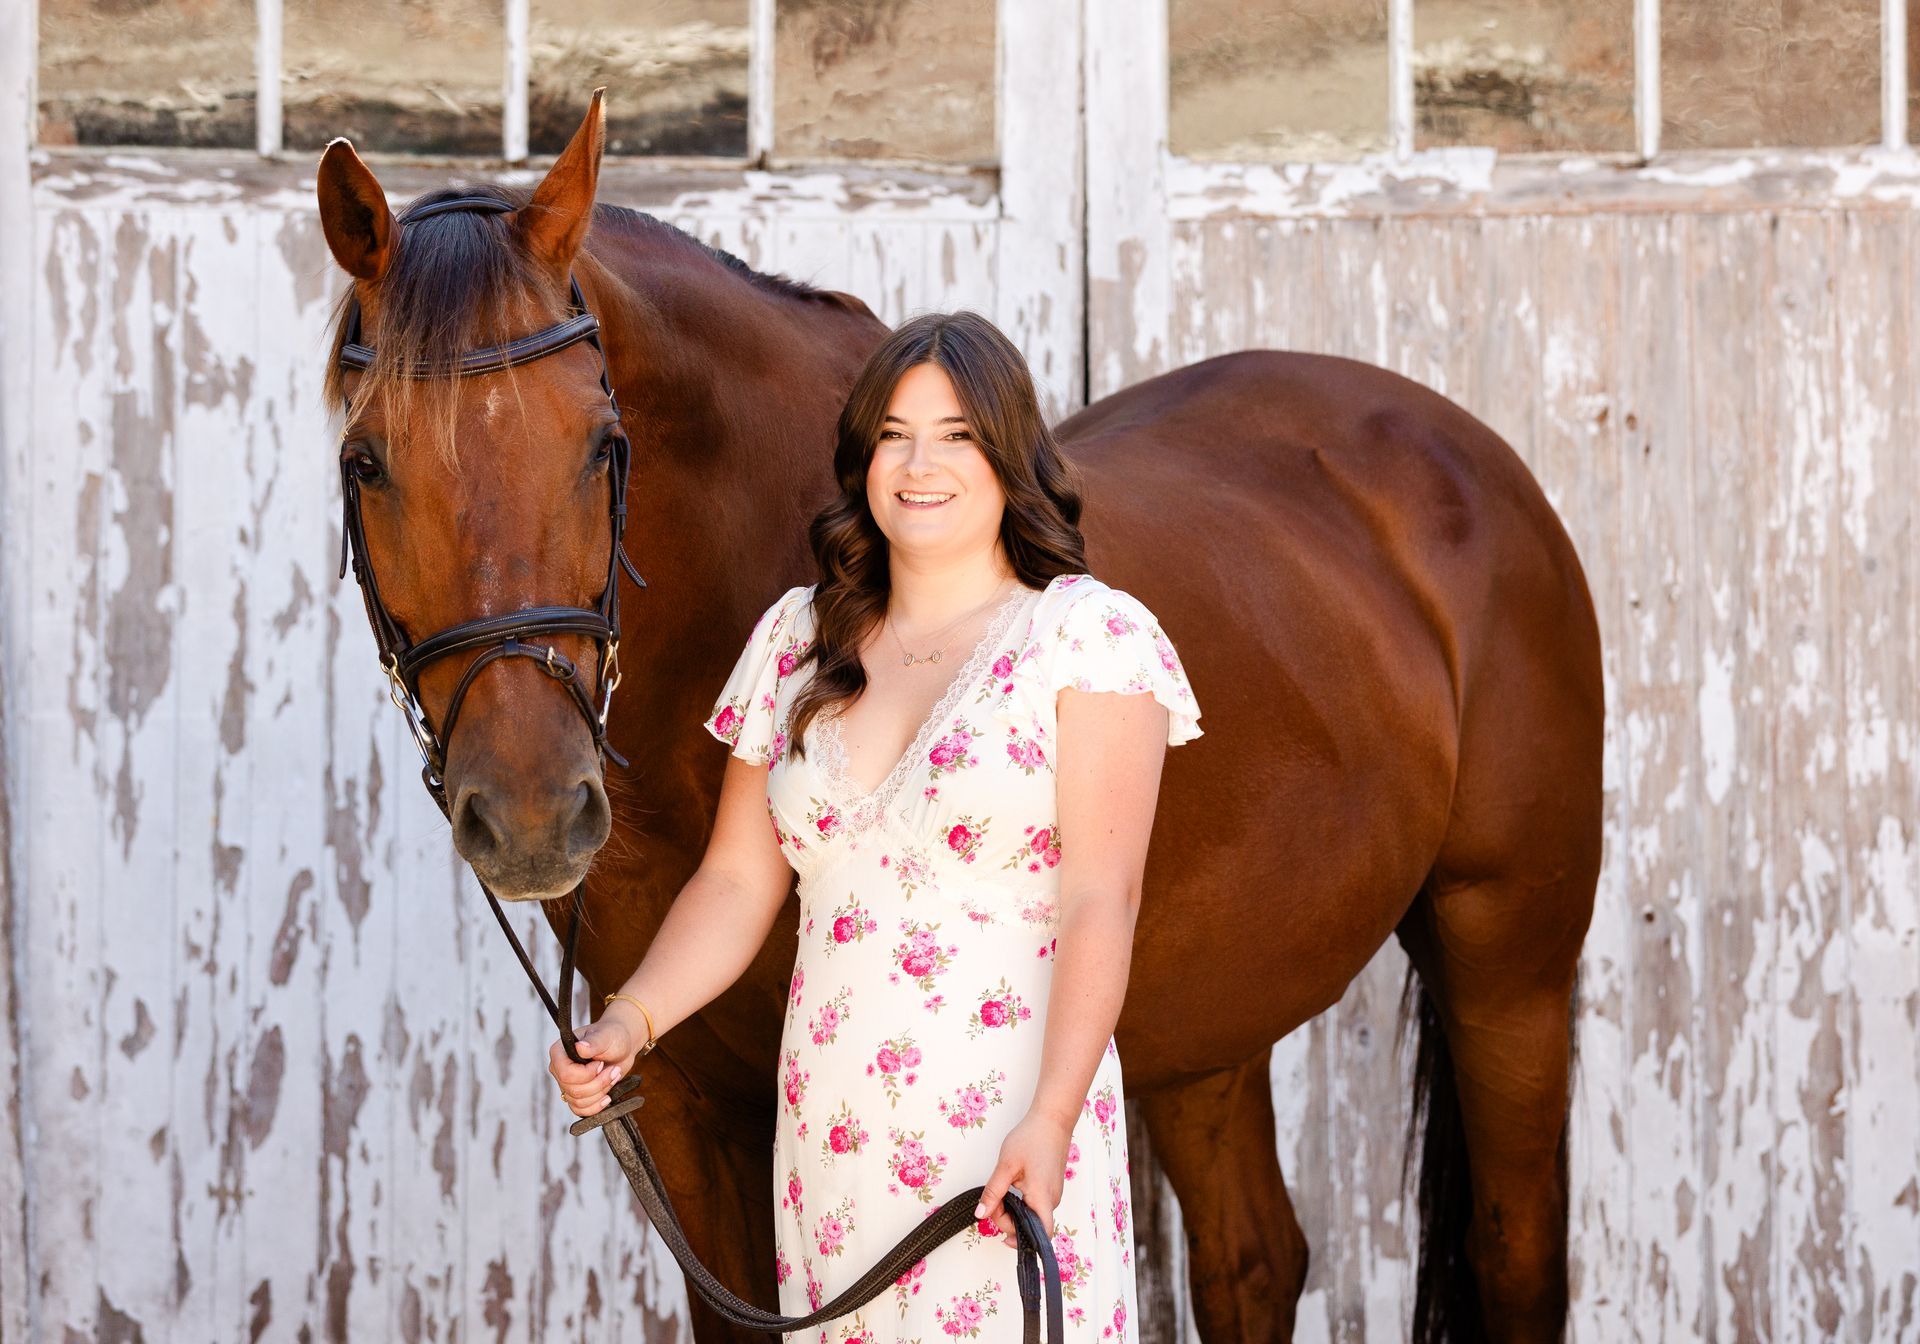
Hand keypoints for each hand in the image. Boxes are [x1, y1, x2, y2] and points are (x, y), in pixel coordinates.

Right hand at [548, 1010, 639, 1116]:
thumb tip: (580, 1047)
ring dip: (601, 1092)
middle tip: (614, 1070)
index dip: (586, 1074)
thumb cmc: (613, 1036)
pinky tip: (607, 1097)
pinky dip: (596, 1106)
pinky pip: (580, 1110)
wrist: (622, 1046)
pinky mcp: (577, 1095)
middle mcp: (559, 1069)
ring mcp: (567, 1084)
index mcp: (560, 1052)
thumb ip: (593, 1043)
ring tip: (613, 1076)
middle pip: (574, 1090)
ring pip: (578, 1102)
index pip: (566, 1074)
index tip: (600, 1064)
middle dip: (599, 1083)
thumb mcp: (605, 1036)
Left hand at [976, 1110, 1071, 1247]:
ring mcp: (1054, 1194)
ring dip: (1014, 1209)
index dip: (1021, 1241)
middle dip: (1008, 1218)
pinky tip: (1014, 1186)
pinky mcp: (1052, 1187)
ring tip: (1004, 1188)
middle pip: (1030, 1225)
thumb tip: (981, 1214)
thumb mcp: (1006, 1165)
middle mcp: (1052, 1199)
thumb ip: (993, 1192)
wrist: (1052, 1119)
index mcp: (1042, 1197)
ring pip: (1032, 1214)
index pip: (1041, 1235)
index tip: (1002, 1236)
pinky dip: (1022, 1202)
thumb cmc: (1032, 1138)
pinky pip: (1036, 1204)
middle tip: (994, 1199)